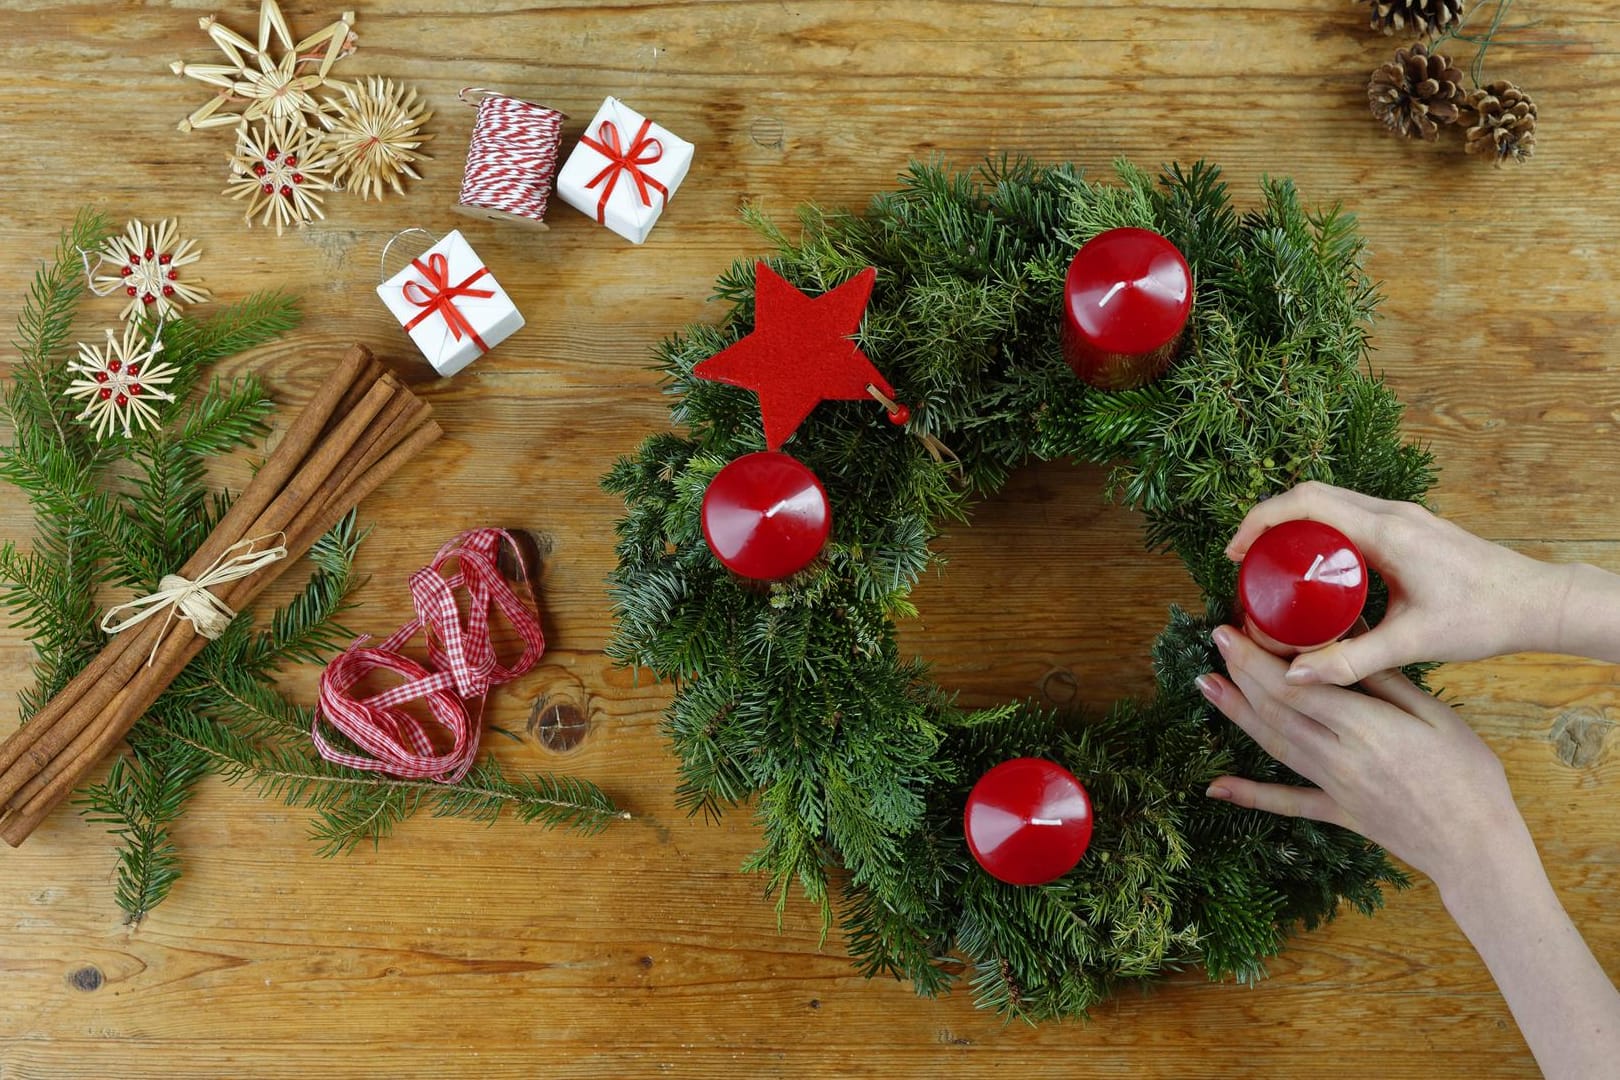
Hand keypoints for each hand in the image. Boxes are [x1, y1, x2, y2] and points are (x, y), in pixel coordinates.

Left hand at [1198, 624, 1533, 893]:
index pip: (1294, 686)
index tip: (1232, 631)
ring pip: (1273, 744)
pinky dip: (1249, 793)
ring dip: (1235, 714)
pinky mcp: (1337, 812)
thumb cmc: (1468, 774)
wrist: (1477, 846)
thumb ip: (1385, 680)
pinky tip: (1216, 786)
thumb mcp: (1434, 715)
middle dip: (1240, 673)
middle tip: (1215, 643)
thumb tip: (1347, 643)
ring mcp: (1333, 788)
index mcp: (1364, 727)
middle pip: (1276, 710)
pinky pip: (1286, 801)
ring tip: (1205, 686)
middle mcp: (1338, 757)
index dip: (1256, 658)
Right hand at [1226, 481, 1562, 685]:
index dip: (1260, 520)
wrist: (1537, 603)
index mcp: (1387, 531)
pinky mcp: (1408, 527)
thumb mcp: (1413, 642)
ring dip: (1294, 525)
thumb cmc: (1484, 617)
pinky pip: (1350, 515)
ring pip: (1330, 502)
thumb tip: (1293, 678)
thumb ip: (1350, 661)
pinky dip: (1321, 532)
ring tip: (1273, 566)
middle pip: (1311, 495)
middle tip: (1246, 562)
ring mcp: (1401, 516)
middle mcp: (1391, 513)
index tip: (1236, 552)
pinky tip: (1317, 571)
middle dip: (1268, 522)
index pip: (1306, 504)